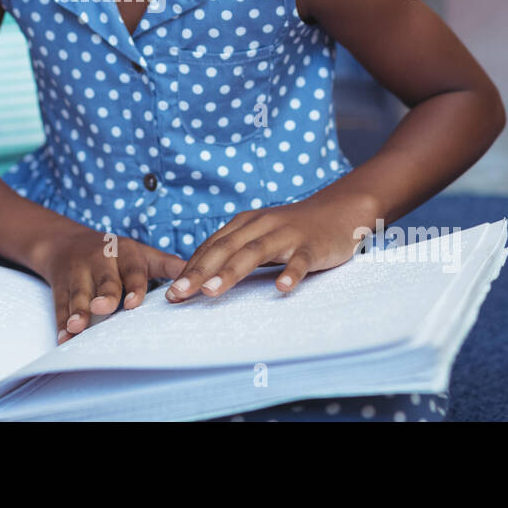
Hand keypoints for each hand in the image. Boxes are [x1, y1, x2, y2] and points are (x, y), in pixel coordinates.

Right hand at [33, 226, 186, 343]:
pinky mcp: (60, 288)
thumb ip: (169, 265)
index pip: (132, 270)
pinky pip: (60, 306)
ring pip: (78, 294)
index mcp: (124, 253)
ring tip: (77, 327)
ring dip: (78, 310)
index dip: (134, 286)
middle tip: (104, 307)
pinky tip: (63, 339)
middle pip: (104, 280)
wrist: (66, 243)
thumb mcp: (142, 254)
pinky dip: (61, 323)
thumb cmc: (116, 254)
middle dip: (104, 294)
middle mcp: (100, 261)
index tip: (135, 303)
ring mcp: (78, 274)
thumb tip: (203, 275)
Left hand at [164, 192, 377, 301]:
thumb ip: (233, 253)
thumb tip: (200, 278)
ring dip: (230, 272)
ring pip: (254, 253)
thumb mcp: (258, 237)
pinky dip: (290, 273)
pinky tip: (281, 288)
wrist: (338, 211)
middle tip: (177, 295)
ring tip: (211, 292)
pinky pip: (300, 260)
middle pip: (224, 249)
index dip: (188, 269)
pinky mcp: (312, 245)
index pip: (210, 248)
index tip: (169, 293)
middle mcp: (260, 226)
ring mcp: (286, 235)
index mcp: (244, 224)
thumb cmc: (292, 231)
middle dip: (198, 273)